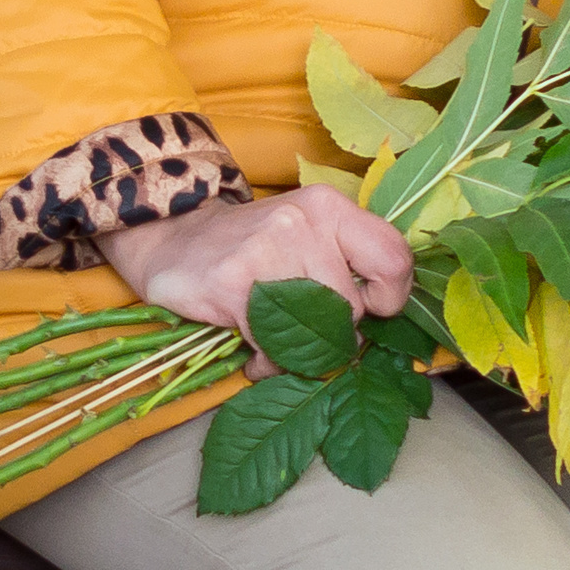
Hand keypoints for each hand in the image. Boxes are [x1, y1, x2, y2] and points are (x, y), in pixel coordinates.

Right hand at [98, 186, 413, 363]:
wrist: (175, 238)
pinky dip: (267, 362)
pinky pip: (271, 346)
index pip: (394, 258)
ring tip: (276, 342)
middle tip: (305, 332)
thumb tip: (379, 322)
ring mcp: (267, 249)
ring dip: (297, 353)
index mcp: (331, 207)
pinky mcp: (232, 283)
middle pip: (350, 307)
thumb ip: (347, 267)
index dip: (389, 298)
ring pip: (313, 332)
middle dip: (331, 333)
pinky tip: (253, 349)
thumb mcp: (309, 236)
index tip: (369, 309)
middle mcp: (304, 222)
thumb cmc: (257, 247)